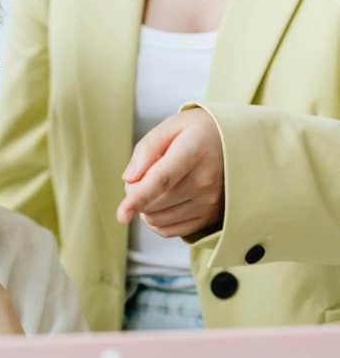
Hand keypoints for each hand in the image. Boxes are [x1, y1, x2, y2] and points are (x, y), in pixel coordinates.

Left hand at [116, 108, 223, 237]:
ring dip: (146, 207)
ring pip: (157, 219)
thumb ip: (146, 149)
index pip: (161, 180)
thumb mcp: (171, 126)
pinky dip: (157, 220)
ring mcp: (209, 202)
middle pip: (154, 203)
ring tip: (159, 185)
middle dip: (136, 192)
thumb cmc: (198, 133)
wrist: (235, 143)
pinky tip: (164, 202)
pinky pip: (168, 230)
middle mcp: (205, 181)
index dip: (138, 199)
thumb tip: (129, 179)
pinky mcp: (209, 217)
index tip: (121, 215)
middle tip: (145, 173)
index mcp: (195, 152)